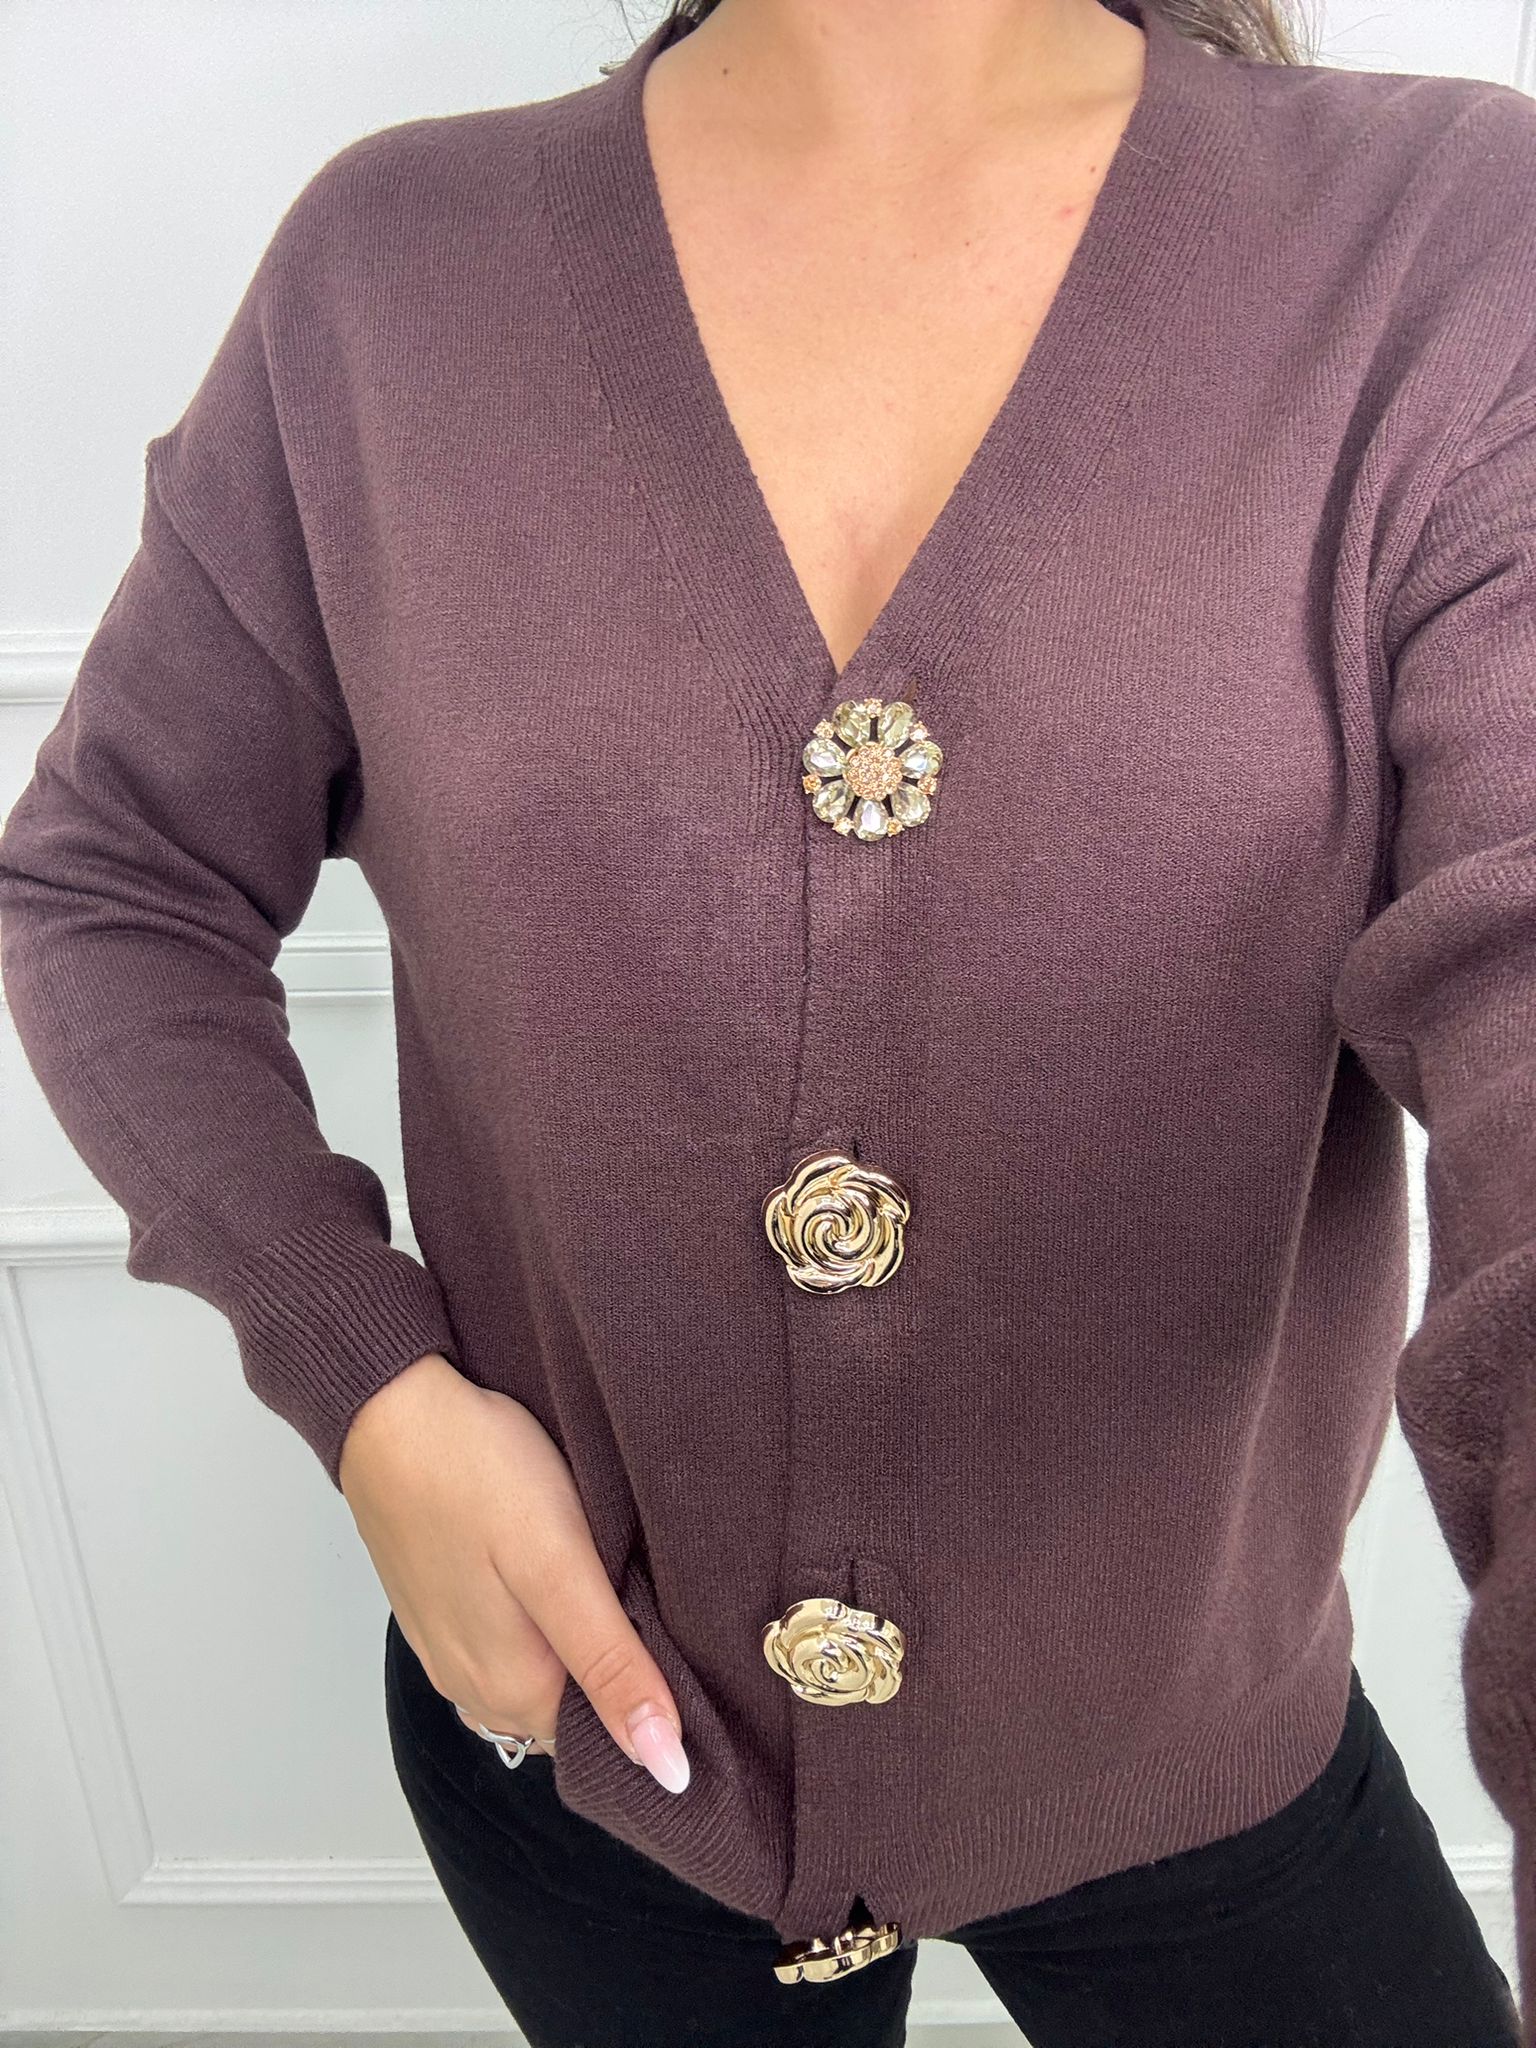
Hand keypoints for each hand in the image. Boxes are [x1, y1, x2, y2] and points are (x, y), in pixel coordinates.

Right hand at [338, 1351, 688, 1791]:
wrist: (386, 1407)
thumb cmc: (476, 1474)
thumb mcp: (561, 1568)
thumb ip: (612, 1667)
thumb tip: (668, 1770)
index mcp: (512, 1691)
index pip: (606, 1741)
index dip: (657, 1710)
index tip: (698, 1665)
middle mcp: (473, 1687)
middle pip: (571, 1712)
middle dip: (620, 1679)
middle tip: (668, 1612)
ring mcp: (448, 1646)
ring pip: (539, 1675)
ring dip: (581, 1649)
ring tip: (622, 1589)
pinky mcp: (439, 1605)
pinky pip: (506, 1641)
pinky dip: (543, 1624)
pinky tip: (565, 1576)